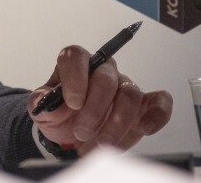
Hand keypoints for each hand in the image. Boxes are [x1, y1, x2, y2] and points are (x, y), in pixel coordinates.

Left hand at [29, 45, 172, 154]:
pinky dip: (157, 114)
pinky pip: (159, 101)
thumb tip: (50, 103)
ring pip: (129, 94)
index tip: (72, 103)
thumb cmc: (59, 114)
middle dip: (94, 109)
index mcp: (75, 65)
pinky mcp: (144, 105)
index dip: (75, 78)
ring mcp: (124, 86)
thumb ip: (41, 103)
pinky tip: (146, 128)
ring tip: (101, 143)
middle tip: (81, 131)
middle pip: (105, 78)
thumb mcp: (42, 110)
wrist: (71, 134)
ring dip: (116, 122)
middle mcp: (101, 70)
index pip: (76, 57)